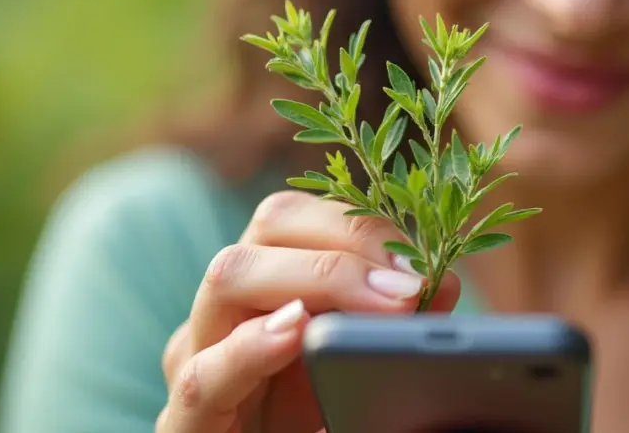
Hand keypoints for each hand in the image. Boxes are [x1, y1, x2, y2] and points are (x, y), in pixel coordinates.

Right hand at [156, 190, 461, 432]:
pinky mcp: (186, 422)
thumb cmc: (320, 420)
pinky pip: (205, 376)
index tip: (418, 258)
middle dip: (348, 245)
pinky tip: (295, 333)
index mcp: (267, 286)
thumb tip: (442, 282)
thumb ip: (393, 324)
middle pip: (269, 228)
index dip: (361, 224)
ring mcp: (198, 358)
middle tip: (410, 287)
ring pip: (230, 278)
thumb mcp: (358, 367)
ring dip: (315, 279)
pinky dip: (249, 349)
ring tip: (381, 303)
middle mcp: (226, 310)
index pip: (300, 216)